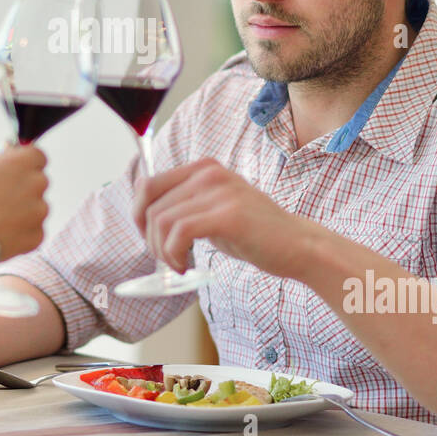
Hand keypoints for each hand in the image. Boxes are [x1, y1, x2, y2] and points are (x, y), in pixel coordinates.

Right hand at [0, 145, 48, 259]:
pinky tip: (1, 237)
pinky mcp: (37, 236)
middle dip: (25, 189)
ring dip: (25, 213)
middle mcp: (34, 184)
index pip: (38, 156)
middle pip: (39, 182)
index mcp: (19, 164)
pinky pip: (35, 232)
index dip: (26, 164)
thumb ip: (0, 166)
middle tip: (1, 200)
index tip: (15, 171)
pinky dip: (22, 235)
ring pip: (38, 208)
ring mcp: (38, 211)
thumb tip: (9, 156)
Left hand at [132, 158, 319, 280]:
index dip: (139, 216)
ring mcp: (219, 192)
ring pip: (162, 220)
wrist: (297, 245)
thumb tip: (144, 214)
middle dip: (149, 238)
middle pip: (150, 205)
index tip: (150, 239)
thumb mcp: (215, 208)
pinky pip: (179, 233)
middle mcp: (208, 173)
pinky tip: (186, 266)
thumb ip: (186, 205)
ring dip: (161, 251)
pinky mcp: (227, 215)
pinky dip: (174, 255)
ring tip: (178, 264)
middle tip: (166, 258)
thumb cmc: (255, 233)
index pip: (147, 185)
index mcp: (203, 168)